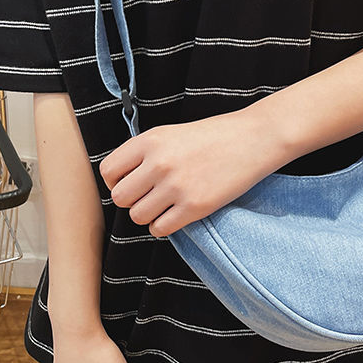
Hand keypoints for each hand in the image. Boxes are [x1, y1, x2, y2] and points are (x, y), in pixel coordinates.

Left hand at [99, 108, 287, 236]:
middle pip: (120, 198)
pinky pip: (160, 229)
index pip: (108, 171)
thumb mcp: (172, 133)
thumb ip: (145, 154)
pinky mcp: (194, 206)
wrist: (254, 138)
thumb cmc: (214, 136)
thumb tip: (122, 181)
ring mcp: (176, 186)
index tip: (132, 182)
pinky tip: (178, 213)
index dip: (117, 181)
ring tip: (167, 204)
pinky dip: (164, 225)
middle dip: (133, 200)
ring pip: (138, 216)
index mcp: (150, 141)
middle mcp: (159, 163)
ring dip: (149, 214)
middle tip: (150, 196)